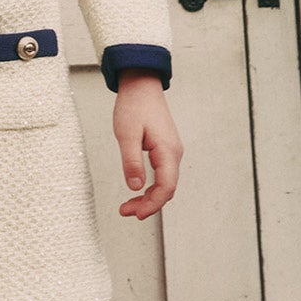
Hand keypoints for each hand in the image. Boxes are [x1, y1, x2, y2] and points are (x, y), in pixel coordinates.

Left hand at [112, 72, 181, 218]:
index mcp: (167, 150)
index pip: (166, 186)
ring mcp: (171, 152)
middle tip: (126, 212)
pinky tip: (137, 191)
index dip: (153, 204)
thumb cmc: (134, 106)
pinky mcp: (165, 150)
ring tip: (128, 206)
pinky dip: (150, 187)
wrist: (142, 86)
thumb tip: (135, 186)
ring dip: (148, 198)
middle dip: (148, 205)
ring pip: (164, 183)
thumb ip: (131, 161)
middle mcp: (174, 153)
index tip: (137, 214)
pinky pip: (162, 175)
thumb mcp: (126, 134)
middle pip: (167, 189)